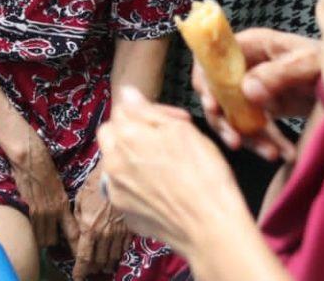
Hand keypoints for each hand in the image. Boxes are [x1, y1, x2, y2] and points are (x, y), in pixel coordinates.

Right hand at [4, 127, 78, 252]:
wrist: (29, 157)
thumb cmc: (44, 167)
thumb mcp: (57, 186)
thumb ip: (58, 202)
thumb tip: (59, 213)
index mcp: (62, 205)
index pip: (73, 233)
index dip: (76, 247)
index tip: (79, 256)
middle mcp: (52, 211)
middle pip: (53, 240)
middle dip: (52, 243)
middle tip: (51, 242)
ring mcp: (38, 211)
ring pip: (41, 238)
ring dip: (41, 239)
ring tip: (40, 237)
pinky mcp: (25, 208)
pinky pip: (31, 229)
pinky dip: (31, 232)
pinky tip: (30, 229)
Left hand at [71, 164, 128, 279]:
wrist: (116, 175)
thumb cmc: (94, 185)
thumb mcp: (79, 202)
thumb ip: (78, 221)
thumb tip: (77, 236)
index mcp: (89, 228)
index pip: (84, 257)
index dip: (81, 270)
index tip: (78, 277)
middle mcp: (104, 235)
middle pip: (99, 261)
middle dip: (93, 268)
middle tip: (89, 270)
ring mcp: (119, 233)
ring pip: (112, 257)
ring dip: (106, 263)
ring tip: (101, 266)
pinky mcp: (130, 230)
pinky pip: (123, 249)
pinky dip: (118, 254)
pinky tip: (114, 254)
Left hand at [98, 87, 244, 252]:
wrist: (212, 229)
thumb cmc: (205, 176)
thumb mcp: (184, 131)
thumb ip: (148, 111)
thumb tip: (127, 93)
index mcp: (126, 136)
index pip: (121, 110)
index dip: (146, 111)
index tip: (170, 121)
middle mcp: (112, 162)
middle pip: (112, 136)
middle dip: (131, 133)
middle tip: (162, 141)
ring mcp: (116, 191)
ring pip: (116, 163)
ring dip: (132, 159)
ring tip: (163, 167)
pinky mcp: (125, 213)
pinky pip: (124, 190)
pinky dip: (137, 185)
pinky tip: (161, 190)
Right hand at [192, 28, 317, 159]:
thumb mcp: (308, 63)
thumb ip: (277, 73)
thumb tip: (246, 90)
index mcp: (250, 45)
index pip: (212, 59)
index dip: (205, 81)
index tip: (212, 105)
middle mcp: (245, 65)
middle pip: (217, 92)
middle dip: (224, 120)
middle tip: (235, 140)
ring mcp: (253, 87)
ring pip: (233, 115)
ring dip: (247, 137)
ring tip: (269, 154)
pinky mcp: (264, 108)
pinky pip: (254, 128)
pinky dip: (266, 143)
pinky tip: (284, 153)